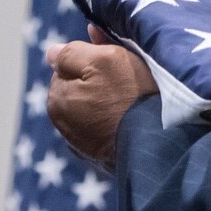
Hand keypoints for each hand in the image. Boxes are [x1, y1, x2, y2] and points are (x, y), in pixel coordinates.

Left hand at [47, 26, 158, 170]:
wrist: (159, 144)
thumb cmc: (131, 97)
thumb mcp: (104, 60)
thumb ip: (72, 53)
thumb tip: (51, 52)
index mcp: (57, 99)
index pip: (67, 67)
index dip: (90, 61)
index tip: (112, 64)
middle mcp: (63, 125)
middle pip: (79, 89)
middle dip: (96, 83)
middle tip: (125, 83)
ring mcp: (82, 145)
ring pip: (93, 109)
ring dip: (106, 103)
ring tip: (132, 103)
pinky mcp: (101, 158)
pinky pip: (105, 129)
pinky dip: (115, 123)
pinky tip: (132, 122)